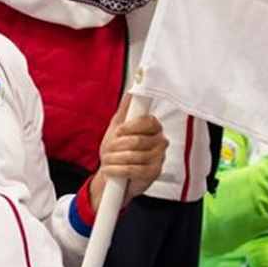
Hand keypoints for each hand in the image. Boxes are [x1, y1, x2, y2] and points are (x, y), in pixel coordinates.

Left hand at [89, 94, 167, 209]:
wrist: (114, 173)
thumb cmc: (117, 150)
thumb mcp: (117, 126)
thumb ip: (125, 109)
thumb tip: (131, 92)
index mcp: (153, 127)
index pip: (148, 121)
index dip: (130, 126)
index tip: (118, 130)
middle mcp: (160, 141)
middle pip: (138, 140)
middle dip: (117, 146)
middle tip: (108, 149)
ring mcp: (159, 158)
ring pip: (134, 156)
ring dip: (115, 159)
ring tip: (107, 160)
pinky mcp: (154, 173)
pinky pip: (134, 170)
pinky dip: (118, 170)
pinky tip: (110, 169)